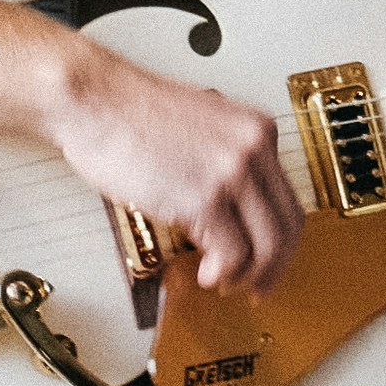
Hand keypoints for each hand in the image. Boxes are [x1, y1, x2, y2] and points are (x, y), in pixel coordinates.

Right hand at [47, 46, 301, 296]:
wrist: (95, 99)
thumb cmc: (132, 113)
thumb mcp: (202, 126)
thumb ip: (228, 160)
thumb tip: (236, 206)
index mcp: (257, 130)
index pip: (290, 200)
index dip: (284, 242)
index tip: (272, 260)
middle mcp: (253, 149)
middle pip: (287, 227)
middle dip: (275, 267)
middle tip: (259, 286)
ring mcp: (231, 173)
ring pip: (266, 246)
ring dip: (249, 276)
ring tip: (227, 284)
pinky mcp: (204, 197)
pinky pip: (231, 253)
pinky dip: (222, 273)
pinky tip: (206, 275)